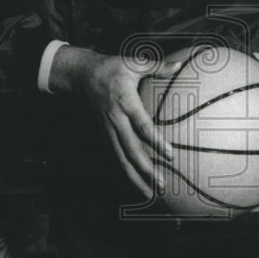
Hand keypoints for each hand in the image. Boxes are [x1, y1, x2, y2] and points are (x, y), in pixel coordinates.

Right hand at [49, 46, 180, 197]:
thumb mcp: (133, 62)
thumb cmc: (110, 68)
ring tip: (150, 195)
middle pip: (131, 149)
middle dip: (146, 169)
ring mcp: (108, 129)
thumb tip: (178, 65)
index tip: (170, 155)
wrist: (80, 76)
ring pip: (121, 158)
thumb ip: (157, 66)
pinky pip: (116, 156)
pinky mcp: (105, 134)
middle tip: (162, 185)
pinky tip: (136, 184)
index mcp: (125, 102)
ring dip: (135, 178)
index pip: (142, 126)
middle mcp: (115, 120)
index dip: (156, 141)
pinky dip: (126, 171)